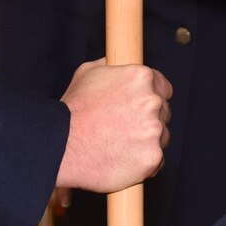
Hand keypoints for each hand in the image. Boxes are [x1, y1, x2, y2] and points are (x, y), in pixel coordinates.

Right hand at [55, 59, 171, 193]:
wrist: (61, 145)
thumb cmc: (73, 110)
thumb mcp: (88, 73)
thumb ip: (111, 66)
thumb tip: (117, 63)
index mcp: (142, 77)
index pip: (164, 88)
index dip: (152, 97)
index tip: (140, 108)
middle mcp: (152, 102)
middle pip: (163, 113)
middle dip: (148, 120)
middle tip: (123, 128)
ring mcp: (154, 131)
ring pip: (161, 137)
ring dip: (146, 141)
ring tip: (119, 145)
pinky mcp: (152, 158)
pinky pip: (156, 161)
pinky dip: (143, 162)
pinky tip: (122, 159)